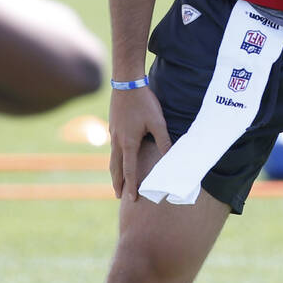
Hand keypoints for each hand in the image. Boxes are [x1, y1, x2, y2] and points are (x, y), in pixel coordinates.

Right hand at [108, 85, 171, 199]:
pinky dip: (114, 157)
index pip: (129, 170)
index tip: (131, 199)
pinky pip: (112, 147)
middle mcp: (117, 141)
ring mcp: (113, 133)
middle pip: (115, 168)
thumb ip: (164, 141)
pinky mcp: (112, 125)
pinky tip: (118, 156)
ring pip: (112, 158)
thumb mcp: (158, 122)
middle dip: (117, 183)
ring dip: (114, 171)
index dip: (131, 186)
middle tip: (118, 196)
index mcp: (128, 143)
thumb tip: (170, 158)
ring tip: (116, 180)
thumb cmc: (144, 102)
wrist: (126, 83)